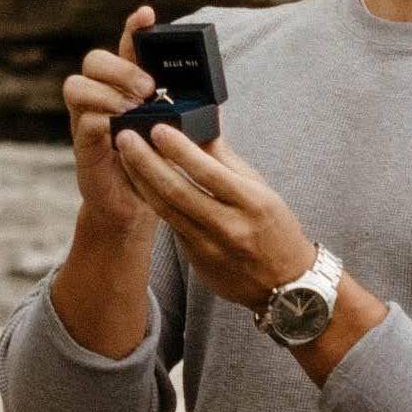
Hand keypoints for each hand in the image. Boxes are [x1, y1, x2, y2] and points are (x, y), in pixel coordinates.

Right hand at [59, 3, 165, 243]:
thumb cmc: (158, 164)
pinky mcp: (82, 144)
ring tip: (133, 109)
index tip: (147, 14)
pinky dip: (101, 121)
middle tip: (148, 88)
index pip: (127, 46)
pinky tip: (120, 130)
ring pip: (78, 85)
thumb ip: (187, 114)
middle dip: (120, 68)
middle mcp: (102, 95)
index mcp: (127, 86)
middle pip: (95, 59)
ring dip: (106, 93)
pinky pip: (81, 121)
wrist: (135, 206)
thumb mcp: (176, 134)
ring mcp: (86, 117)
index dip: (134, 27)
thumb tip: (215, 103)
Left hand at [109, 113, 323, 317]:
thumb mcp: (261, 190)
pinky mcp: (197, 260)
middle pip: (178, 192)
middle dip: (146, 162)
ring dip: (141, 180)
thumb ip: (228, 160)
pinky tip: (139, 181)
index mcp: (253, 203)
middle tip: (126, 138)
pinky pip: (170, 226)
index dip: (180, 150)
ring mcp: (210, 247)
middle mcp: (230, 227)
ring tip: (125, 155)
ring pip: (166, 210)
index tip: (158, 129)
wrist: (285, 285)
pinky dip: (153, 201)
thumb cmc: (275, 229)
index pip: (209, 172)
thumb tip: (201, 125)